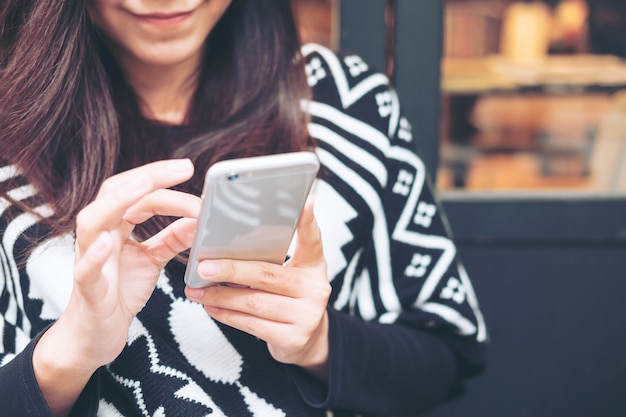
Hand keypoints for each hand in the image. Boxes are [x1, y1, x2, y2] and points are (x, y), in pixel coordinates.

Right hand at [33, 159, 199, 415]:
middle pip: (114, 193)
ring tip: (145, 185)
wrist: (94, 337)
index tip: (191, 170)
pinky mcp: (87, 290)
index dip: (163, 179)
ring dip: (118, 201)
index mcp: (114, 226)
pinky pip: (85, 269)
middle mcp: (98, 236)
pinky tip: (109, 241)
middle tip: (183, 168)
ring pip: (92, 221)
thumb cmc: (118, 294)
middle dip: (148, 177)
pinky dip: (95, 254)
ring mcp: (88, 261)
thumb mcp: (152, 261)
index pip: (136, 191)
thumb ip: (171, 238)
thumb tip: (197, 218)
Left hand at [185, 199, 330, 378]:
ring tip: (197, 289)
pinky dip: (227, 315)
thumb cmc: (289, 297)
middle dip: (231, 270)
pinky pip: (251, 324)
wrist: (308, 339)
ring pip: (254, 302)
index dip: (308, 221)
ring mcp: (307, 315)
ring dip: (221, 295)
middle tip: (204, 266)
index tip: (305, 201)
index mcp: (315, 265)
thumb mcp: (291, 274)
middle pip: (268, 274)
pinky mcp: (293, 338)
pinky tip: (211, 306)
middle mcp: (316, 288)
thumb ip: (271, 260)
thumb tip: (225, 249)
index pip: (313, 239)